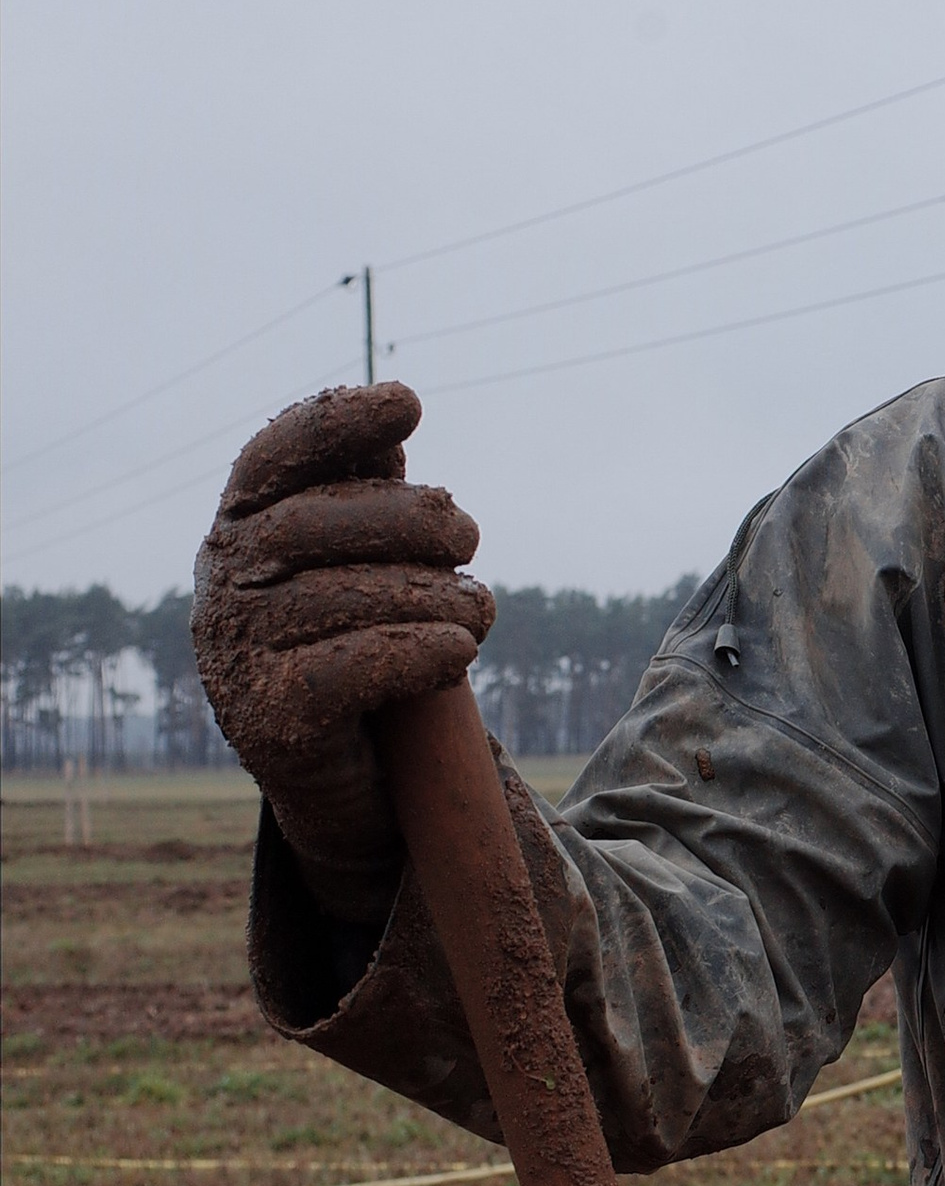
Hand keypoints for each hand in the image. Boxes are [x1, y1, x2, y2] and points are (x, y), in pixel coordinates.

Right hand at [192, 383, 492, 922]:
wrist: (348, 780)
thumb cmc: (362, 647)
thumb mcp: (363, 567)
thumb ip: (370, 501)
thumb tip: (393, 426)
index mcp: (242, 530)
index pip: (274, 457)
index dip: (336, 425)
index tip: (406, 405)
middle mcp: (223, 585)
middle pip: (308, 524)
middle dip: (406, 519)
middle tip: (469, 536)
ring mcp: (237, 655)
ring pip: (337, 597)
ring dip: (430, 595)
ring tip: (480, 608)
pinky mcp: (271, 722)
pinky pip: (348, 671)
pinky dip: (416, 652)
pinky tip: (460, 651)